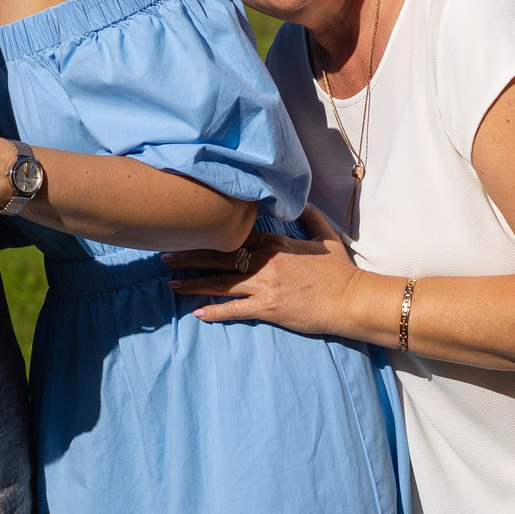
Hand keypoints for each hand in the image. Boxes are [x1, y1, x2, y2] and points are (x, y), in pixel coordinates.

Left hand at [167, 207, 364, 337]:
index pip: (235, 235)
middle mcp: (265, 262)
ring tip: (170, 283)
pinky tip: (196, 313)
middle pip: (219, 257)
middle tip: (164, 257)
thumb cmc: (340, 271)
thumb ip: (309, 216)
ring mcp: (264, 285)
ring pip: (220, 283)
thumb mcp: (326, 236)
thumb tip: (300, 200)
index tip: (189, 231)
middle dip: (189, 257)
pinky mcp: (268, 308)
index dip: (209, 233)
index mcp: (276, 243)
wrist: (350, 299)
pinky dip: (214, 312)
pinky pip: (235, 310)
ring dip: (193, 283)